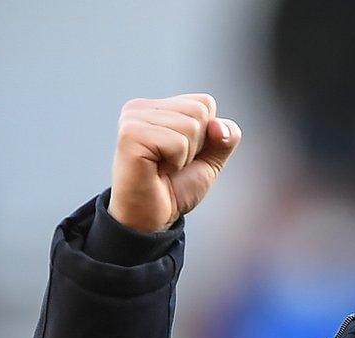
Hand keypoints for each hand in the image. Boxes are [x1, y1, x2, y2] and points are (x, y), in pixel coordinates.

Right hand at [108, 93, 241, 232]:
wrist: (153, 218)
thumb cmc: (175, 188)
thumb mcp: (210, 160)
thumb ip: (224, 137)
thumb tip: (219, 125)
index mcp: (157, 107)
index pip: (205, 102)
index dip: (206, 136)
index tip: (182, 155)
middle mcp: (140, 108)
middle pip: (199, 110)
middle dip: (197, 145)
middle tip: (172, 164)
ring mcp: (132, 118)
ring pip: (191, 125)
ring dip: (185, 156)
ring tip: (164, 167)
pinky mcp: (130, 134)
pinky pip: (177, 142)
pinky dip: (176, 162)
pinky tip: (156, 170)